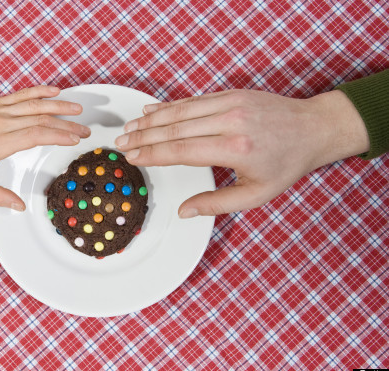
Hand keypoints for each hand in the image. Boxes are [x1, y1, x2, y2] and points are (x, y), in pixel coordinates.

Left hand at [0, 85, 89, 210]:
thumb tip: (19, 206)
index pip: (35, 135)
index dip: (57, 136)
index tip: (73, 139)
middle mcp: (1, 123)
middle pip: (41, 120)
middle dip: (66, 125)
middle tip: (84, 130)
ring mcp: (0, 111)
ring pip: (35, 104)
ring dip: (59, 106)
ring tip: (78, 109)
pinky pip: (22, 94)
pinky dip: (40, 91)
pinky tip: (55, 91)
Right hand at [114, 89, 368, 216]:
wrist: (314, 129)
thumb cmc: (286, 165)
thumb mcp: (256, 195)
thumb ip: (216, 204)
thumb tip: (183, 211)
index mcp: (235, 149)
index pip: (181, 150)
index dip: (152, 154)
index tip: (132, 157)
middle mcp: (230, 121)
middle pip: (174, 128)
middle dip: (143, 136)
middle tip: (121, 142)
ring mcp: (231, 103)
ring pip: (180, 111)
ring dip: (151, 120)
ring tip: (129, 127)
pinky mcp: (232, 93)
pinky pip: (193, 100)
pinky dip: (169, 106)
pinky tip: (151, 111)